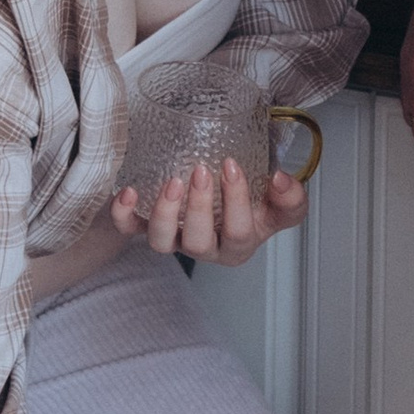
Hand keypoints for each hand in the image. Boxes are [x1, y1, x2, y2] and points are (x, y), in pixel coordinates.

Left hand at [111, 157, 306, 266]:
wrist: (223, 190)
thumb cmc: (252, 201)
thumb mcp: (278, 202)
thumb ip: (290, 196)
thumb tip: (281, 179)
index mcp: (238, 244)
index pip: (239, 232)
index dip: (236, 202)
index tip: (232, 166)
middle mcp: (204, 247)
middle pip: (198, 244)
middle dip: (198, 208)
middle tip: (200, 170)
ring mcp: (174, 238)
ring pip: (162, 242)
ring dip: (164, 214)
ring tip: (171, 182)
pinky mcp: (146, 227)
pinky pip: (128, 230)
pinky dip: (123, 214)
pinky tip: (128, 192)